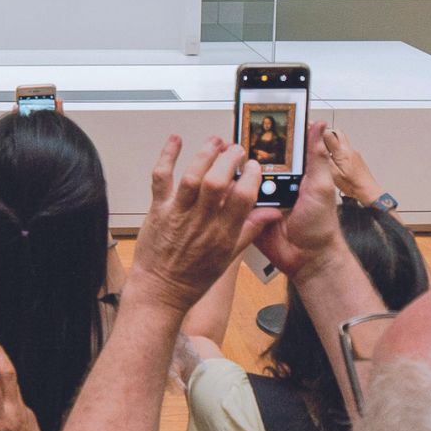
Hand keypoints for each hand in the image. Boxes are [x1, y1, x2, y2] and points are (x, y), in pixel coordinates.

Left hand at [127, 136, 263, 313]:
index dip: (251, 177)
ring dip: (206, 154)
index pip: (242, 198)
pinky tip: (176, 140)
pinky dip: (167, 157)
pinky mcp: (158, 210)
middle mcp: (202, 222)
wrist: (160, 290)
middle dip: (230, 159)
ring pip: (193, 177)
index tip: (254, 167)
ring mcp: (179, 214)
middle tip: (237, 150)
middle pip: (218, 182)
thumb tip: (271, 213)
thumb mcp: (229, 258)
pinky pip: (161, 178)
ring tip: (216, 141)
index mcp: (223, 234)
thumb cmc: (193, 278)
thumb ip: (250, 231)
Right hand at [320, 126, 381, 205]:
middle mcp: (348, 149)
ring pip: (341, 138)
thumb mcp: (333, 174)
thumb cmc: (352, 185)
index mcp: (341, 152)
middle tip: (317, 138)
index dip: (317, 130)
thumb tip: (316, 148)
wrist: (367, 190)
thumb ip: (324, 159)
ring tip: (324, 150)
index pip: (327, 134)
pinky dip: (337, 148)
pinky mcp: (356, 156)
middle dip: (325, 133)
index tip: (310, 127)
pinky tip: (334, 159)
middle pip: (336, 132)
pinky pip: (345, 147)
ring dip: (332, 140)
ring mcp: (353, 152)